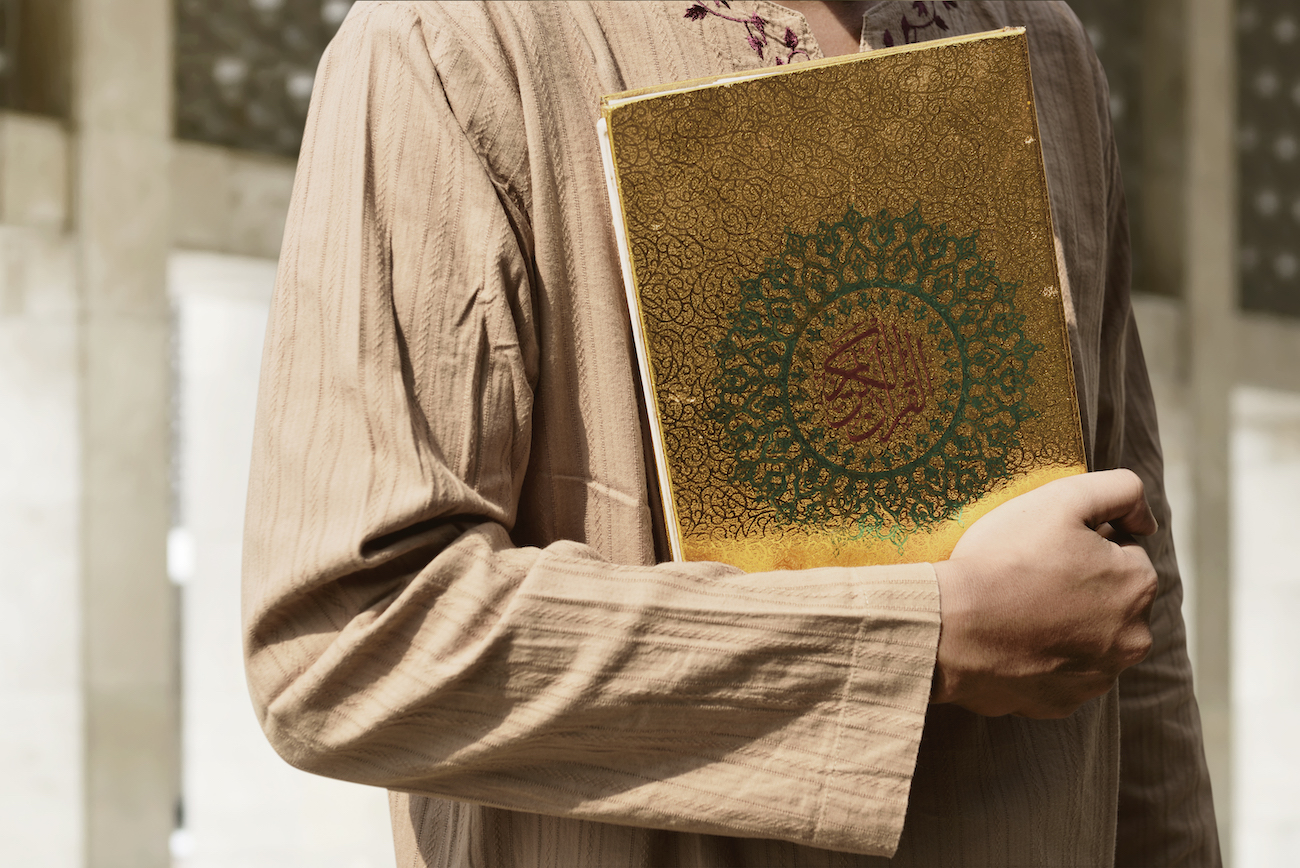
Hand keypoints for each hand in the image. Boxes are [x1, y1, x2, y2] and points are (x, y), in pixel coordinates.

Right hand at [930, 469, 1158, 718]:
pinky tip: (1009, 641)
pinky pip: (1057, 674)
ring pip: (1086, 639)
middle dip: (1080, 587)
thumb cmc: (1003, 560)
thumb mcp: (1061, 499)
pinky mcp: (1062, 704)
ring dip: (1063, 625)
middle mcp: (1132, 638)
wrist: (950, 628)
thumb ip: (1120, 490)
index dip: (1082, 543)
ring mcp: (1097, 677)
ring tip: (1016, 609)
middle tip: (1029, 576)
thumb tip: (1145, 519)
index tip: (1045, 546)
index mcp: (1138, 585)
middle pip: (1108, 599)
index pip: (1121, 551)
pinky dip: (1040, 658)